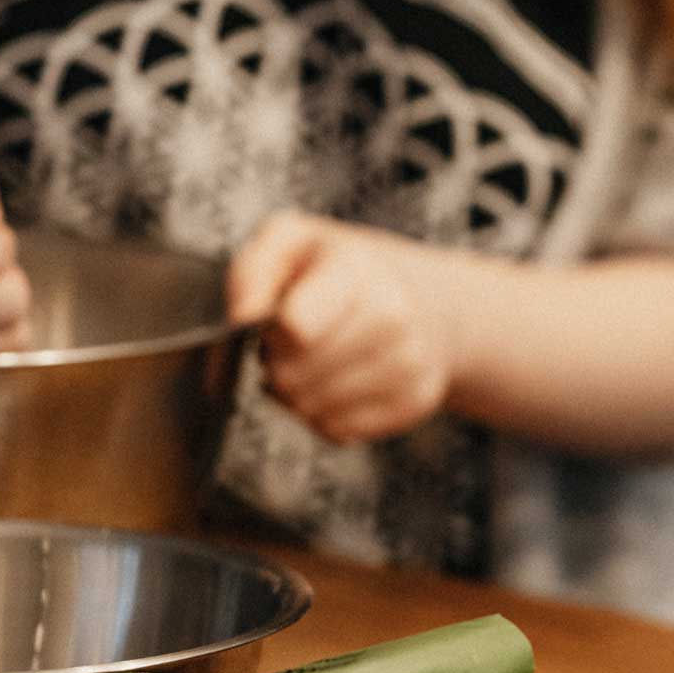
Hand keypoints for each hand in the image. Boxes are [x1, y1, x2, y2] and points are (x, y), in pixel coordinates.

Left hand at [228, 213, 464, 443]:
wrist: (430, 302)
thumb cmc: (345, 272)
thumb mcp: (293, 241)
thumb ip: (254, 270)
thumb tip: (243, 317)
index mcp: (357, 271)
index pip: (295, 328)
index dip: (270, 334)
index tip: (276, 321)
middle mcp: (393, 318)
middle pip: (294, 376)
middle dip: (277, 366)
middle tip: (289, 346)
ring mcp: (409, 364)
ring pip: (312, 409)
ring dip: (297, 394)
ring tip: (311, 364)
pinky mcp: (414, 401)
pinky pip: (338, 430)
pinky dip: (323, 415)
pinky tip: (334, 385)